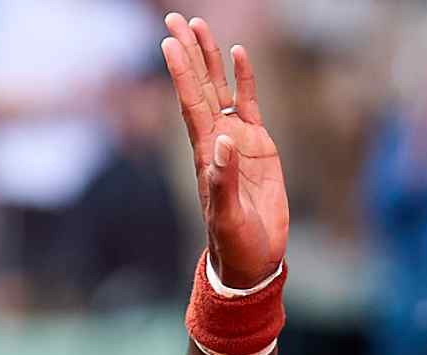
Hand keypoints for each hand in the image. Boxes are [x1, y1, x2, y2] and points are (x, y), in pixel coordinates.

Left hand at [160, 13, 288, 287]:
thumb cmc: (235, 244)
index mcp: (204, 154)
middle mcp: (215, 140)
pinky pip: (247, 103)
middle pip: (198, 87)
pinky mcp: (258, 144)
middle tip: (175, 19)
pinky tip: (239, 53)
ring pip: (219, 89)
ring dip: (209, 59)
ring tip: (200, 26)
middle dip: (188, 53)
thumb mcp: (227, 218)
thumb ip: (224, 182)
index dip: (180, 73)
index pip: (189, 104)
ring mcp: (236, 139)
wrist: (252, 258)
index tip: (168, 43)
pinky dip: (242, 79)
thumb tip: (221, 142)